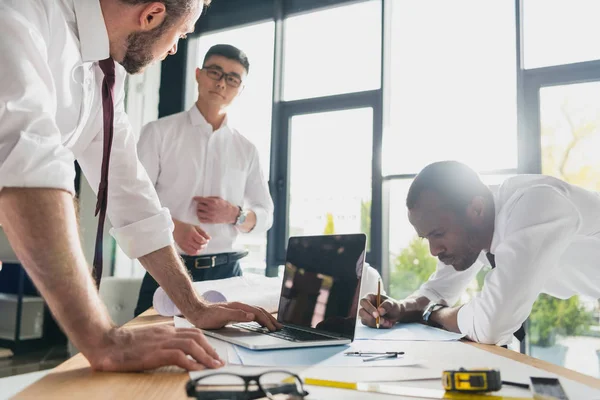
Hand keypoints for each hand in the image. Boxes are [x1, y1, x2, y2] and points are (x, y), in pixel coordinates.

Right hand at [87, 325, 223, 371]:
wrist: (106, 343)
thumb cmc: (124, 346)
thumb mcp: (148, 340)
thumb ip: (161, 342)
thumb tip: (175, 353)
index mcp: (165, 331)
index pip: (192, 332)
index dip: (206, 343)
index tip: (213, 354)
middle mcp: (166, 333)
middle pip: (196, 336)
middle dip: (211, 349)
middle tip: (219, 361)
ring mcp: (161, 342)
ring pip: (191, 344)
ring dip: (206, 356)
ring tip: (214, 366)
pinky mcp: (154, 353)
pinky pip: (179, 356)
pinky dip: (191, 363)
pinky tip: (197, 370)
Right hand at [173, 219, 209, 254]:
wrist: (174, 229)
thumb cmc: (186, 227)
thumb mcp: (195, 227)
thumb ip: (203, 232)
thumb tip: (209, 238)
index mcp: (192, 233)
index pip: (201, 240)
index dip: (205, 241)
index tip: (206, 240)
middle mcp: (188, 240)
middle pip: (199, 246)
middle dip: (204, 245)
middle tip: (204, 243)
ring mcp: (185, 245)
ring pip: (195, 251)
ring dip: (200, 249)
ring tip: (200, 246)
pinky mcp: (182, 248)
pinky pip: (191, 253)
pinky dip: (195, 252)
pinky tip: (196, 248)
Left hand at [190, 302, 282, 331]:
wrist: (196, 311)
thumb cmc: (207, 315)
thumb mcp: (221, 316)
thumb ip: (237, 315)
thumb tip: (252, 315)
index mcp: (239, 307)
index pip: (258, 313)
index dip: (267, 321)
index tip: (274, 328)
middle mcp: (240, 307)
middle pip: (260, 311)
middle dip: (271, 319)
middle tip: (280, 327)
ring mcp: (238, 310)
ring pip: (257, 312)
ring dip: (266, 318)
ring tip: (274, 325)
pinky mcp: (235, 313)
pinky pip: (251, 315)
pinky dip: (259, 319)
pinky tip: (260, 323)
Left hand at [194, 196, 238, 223]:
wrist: (231, 214)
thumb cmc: (225, 205)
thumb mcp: (218, 198)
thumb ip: (210, 198)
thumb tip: (202, 199)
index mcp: (212, 202)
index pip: (200, 200)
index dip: (196, 199)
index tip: (194, 198)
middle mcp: (210, 208)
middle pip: (198, 206)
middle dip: (199, 205)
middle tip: (201, 205)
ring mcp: (210, 215)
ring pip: (198, 213)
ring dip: (199, 211)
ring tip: (201, 210)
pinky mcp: (211, 221)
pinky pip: (201, 220)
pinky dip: (200, 217)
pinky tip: (202, 215)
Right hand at [359, 294, 421, 327]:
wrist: (396, 314)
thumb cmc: (392, 306)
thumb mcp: (392, 303)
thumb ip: (386, 305)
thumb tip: (379, 311)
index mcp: (370, 297)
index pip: (364, 302)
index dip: (369, 308)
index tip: (377, 315)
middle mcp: (366, 306)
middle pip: (361, 312)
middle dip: (372, 318)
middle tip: (383, 321)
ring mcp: (366, 314)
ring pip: (365, 320)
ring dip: (376, 323)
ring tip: (388, 322)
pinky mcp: (368, 321)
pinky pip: (369, 326)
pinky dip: (378, 326)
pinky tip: (386, 324)